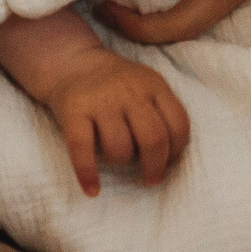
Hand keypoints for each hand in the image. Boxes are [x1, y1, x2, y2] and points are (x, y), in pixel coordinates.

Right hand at [36, 51, 189, 195]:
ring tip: (115, 157)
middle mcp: (129, 91)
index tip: (169, 162)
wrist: (72, 61)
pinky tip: (93, 190)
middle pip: (153, 139)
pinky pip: (82, 150)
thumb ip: (160, 111)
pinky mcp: (74, 111)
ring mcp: (101, 100)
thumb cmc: (115, 84)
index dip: (177, 150)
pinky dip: (88, 175)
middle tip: (151, 179)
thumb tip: (170, 159)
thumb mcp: (144, 85)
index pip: (178, 123)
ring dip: (120, 162)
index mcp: (153, 84)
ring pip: (119, 149)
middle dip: (155, 166)